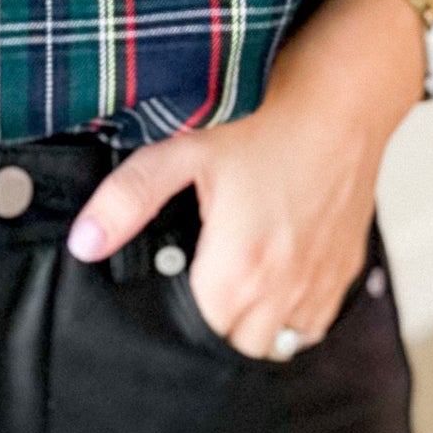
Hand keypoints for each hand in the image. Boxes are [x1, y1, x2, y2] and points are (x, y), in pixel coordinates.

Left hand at [65, 0, 424, 355]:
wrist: (346, 87)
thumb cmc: (267, 110)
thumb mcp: (182, 147)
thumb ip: (127, 200)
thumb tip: (83, 243)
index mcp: (241, 269)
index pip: (201, 335)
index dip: (176, 318)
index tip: (168, 286)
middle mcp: (287, 287)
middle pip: (241, 345)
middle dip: (215, 326)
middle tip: (198, 279)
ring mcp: (323, 278)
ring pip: (283, 341)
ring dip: (257, 325)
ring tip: (235, 283)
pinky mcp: (348, 262)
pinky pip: (318, 320)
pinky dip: (295, 314)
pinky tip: (275, 276)